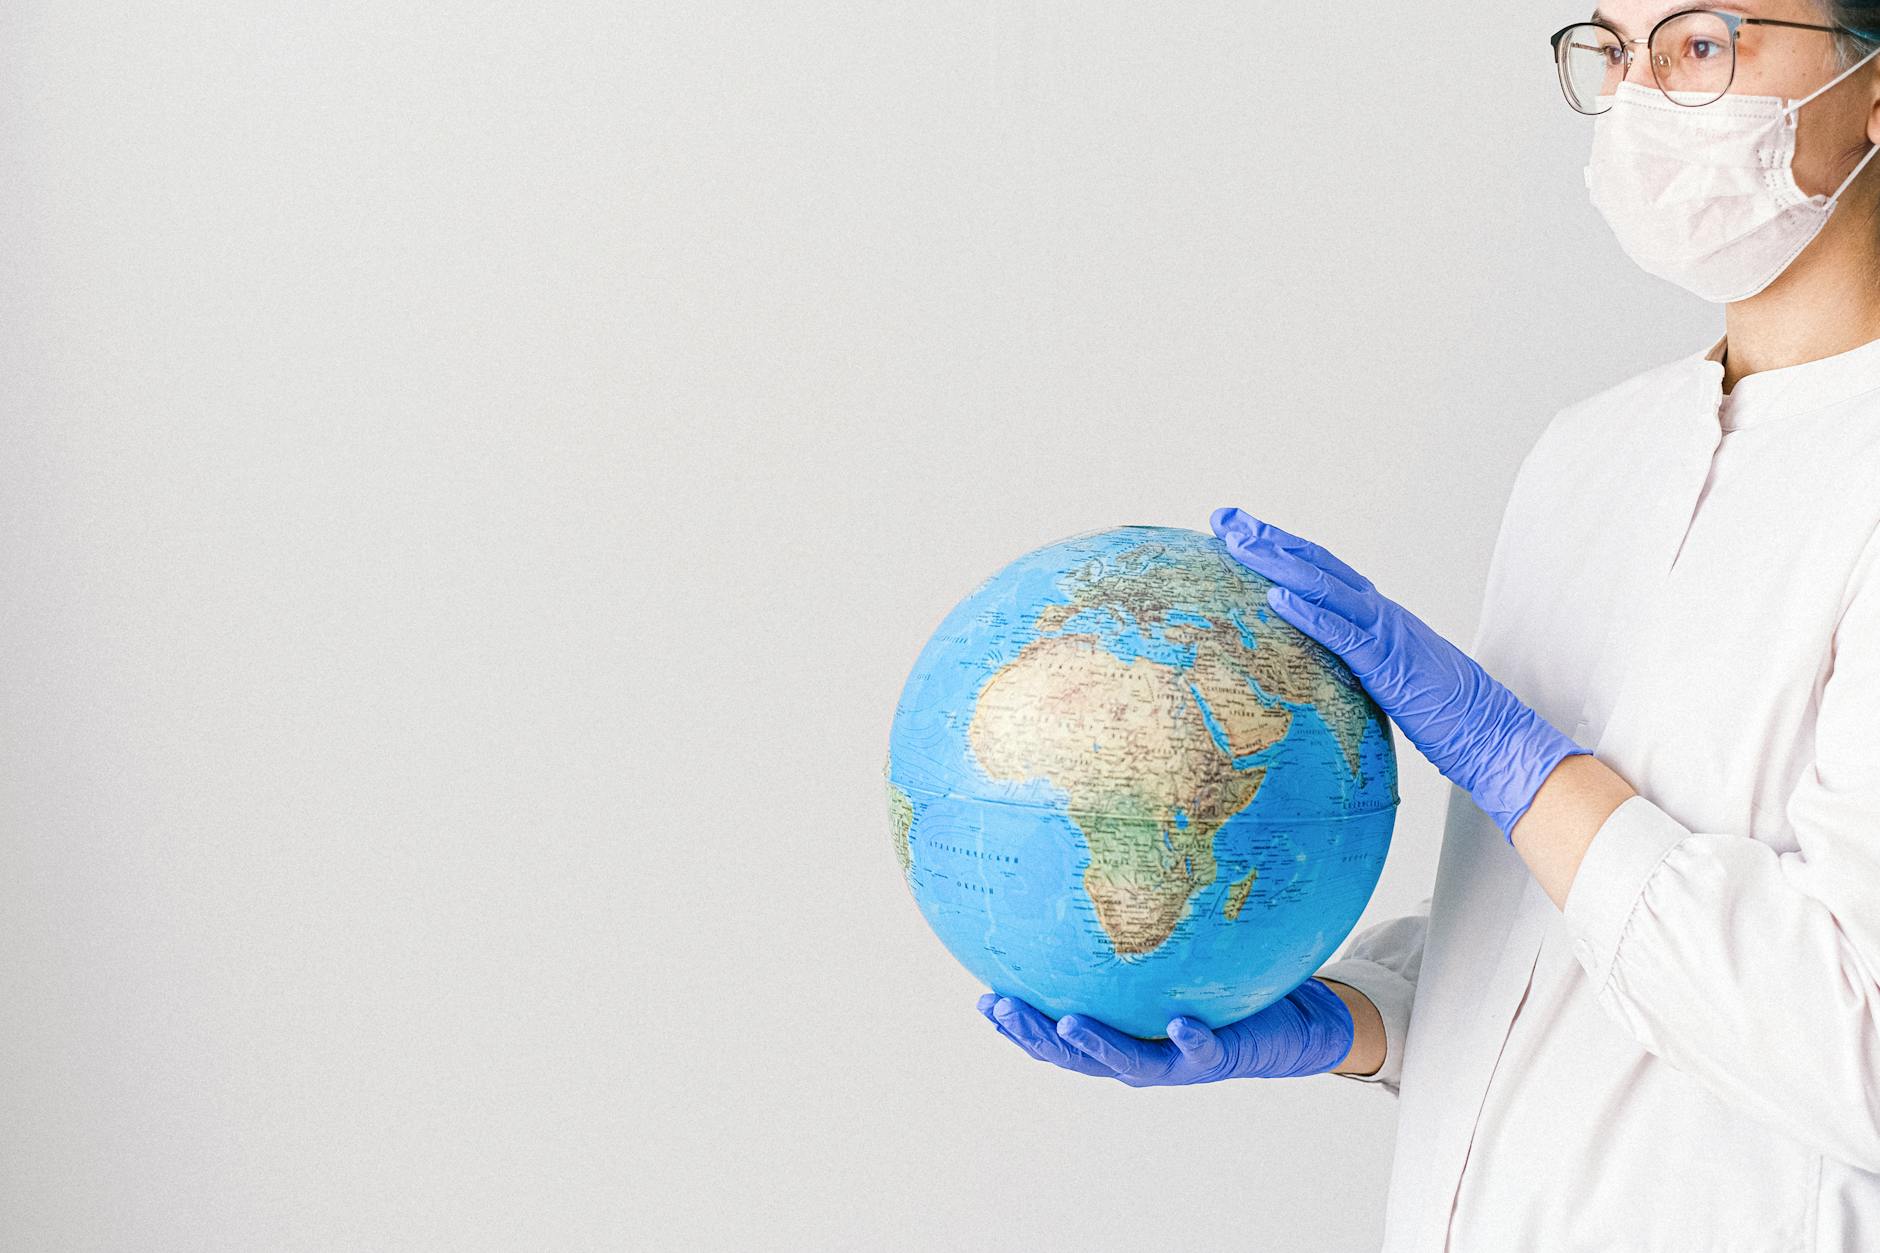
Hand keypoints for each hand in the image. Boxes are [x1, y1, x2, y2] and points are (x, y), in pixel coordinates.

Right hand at [974, 978, 1354, 1085]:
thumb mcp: (1165, 965)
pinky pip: (1202, 1049)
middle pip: (1075, 1056)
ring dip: (1095, 1045)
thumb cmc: (1213, 989)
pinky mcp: (1220, 1057)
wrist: (1283, 1030)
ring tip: (1066, 1023)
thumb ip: (1128, 942)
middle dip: (1036, 1035)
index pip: (1056, 1036)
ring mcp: (1177, 1061)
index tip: (984, 1001)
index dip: (1018, 1026)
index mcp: (1118, 1036)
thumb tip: (1083, 882)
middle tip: (1002, 1007)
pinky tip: (1176, 1023)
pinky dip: (1188, 1040)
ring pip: (1128, 1062)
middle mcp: (1139, 1055)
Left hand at [1209, 504, 1590, 841]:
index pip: (1322, 572)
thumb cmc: (1445, 717)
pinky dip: (1310, 614)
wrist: (1496, 736)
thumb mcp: (1388, 684)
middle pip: (1317, 565)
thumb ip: (1357, 667)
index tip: (1240, 532)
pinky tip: (1276, 599)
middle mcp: (1382, 614)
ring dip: (1278, 563)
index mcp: (1379, 618)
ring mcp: (1388, 634)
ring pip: (1326, 587)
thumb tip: (1316, 671)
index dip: (1281, 548)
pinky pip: (1345, 635)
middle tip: (1225, 518)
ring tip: (1238, 543)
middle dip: (1268, 539)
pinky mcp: (1391, 666)